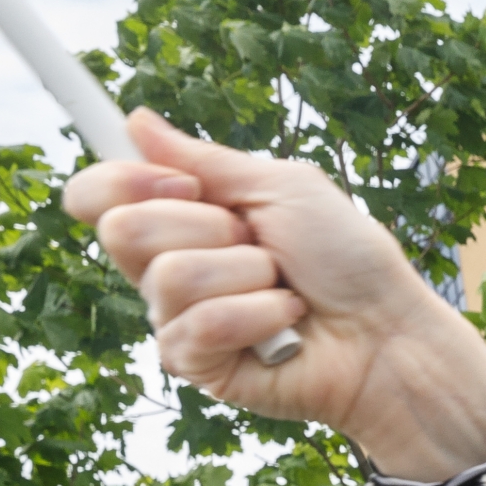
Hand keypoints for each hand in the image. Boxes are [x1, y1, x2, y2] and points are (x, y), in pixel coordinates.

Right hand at [63, 111, 485, 479]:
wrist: (389, 329)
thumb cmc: (348, 258)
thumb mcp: (283, 188)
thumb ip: (205, 159)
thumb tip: (136, 121)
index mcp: (183, 219)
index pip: (97, 196)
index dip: (122, 181)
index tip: (183, 183)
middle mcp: (169, 268)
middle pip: (123, 229)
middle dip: (210, 227)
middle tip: (263, 244)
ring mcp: (178, 320)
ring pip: (170, 275)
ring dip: (248, 273)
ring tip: (284, 287)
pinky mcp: (197, 365)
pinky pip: (199, 326)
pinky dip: (260, 315)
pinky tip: (287, 325)